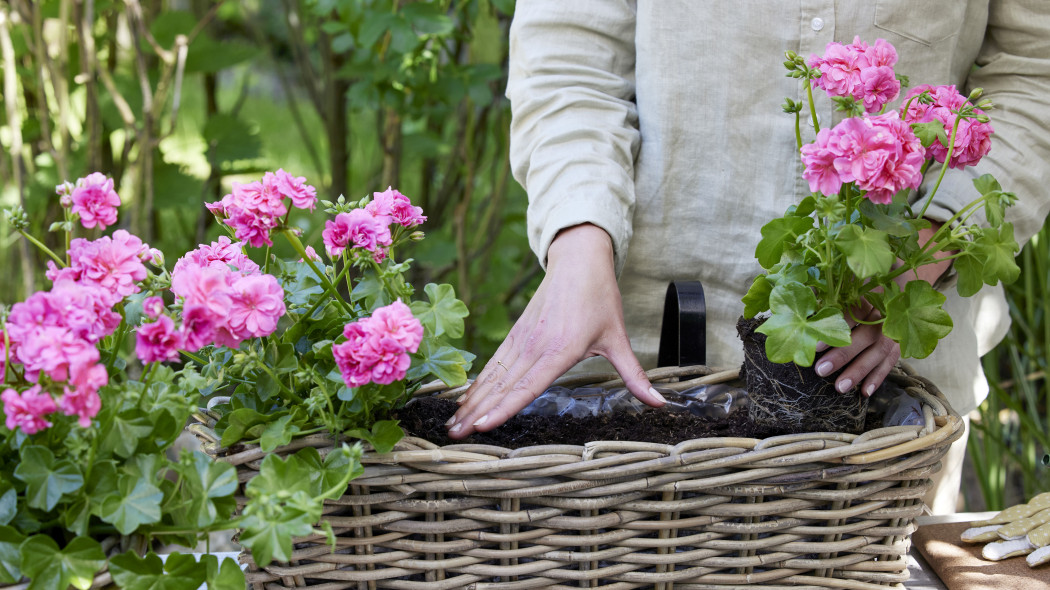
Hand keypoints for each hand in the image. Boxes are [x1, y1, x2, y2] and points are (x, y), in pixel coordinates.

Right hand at [446, 224, 665, 438]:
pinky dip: (478, 382)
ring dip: (471, 400)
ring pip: (493, 375)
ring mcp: (522, 339)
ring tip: (452, 424)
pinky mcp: (517, 334)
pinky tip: (464, 398)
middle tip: (453, 436)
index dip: (504, 407)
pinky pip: (494, 362)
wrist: (579, 259)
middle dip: (477, 412)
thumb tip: (660, 402)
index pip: (528, 386)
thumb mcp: (618, 337)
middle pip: (502, 385)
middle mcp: (536, 346)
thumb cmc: (600, 298)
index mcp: (561, 349)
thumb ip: (635, 375)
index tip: (482, 426)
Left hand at [814, 221, 951, 395]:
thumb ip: (834, 282)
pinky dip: (879, 376)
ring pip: (878, 353)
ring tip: (840, 387)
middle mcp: (888, 314)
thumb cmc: (874, 274)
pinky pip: (891, 361)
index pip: (852, 314)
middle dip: (843, 355)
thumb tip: (805, 291)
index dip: (834, 329)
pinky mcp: (901, 342)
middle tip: (821, 370)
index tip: (813, 344)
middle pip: (865, 337)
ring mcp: (897, 330)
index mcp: (875, 294)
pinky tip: (866, 392)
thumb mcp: (858, 272)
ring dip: (860, 371)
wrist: (908, 273)